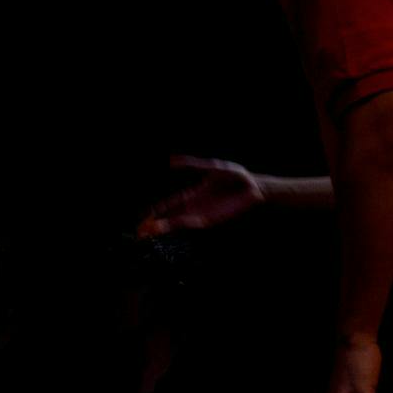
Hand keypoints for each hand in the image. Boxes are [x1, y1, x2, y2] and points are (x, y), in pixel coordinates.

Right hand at [136, 156, 264, 236]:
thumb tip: (171, 160)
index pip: (169, 205)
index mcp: (192, 195)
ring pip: (175, 223)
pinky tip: (163, 227)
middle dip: (153, 224)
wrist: (254, 186)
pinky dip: (174, 225)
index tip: (144, 217)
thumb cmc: (235, 176)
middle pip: (168, 217)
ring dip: (160, 228)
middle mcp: (194, 207)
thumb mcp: (211, 167)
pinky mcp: (209, 219)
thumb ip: (191, 165)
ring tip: (145, 233)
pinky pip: (187, 223)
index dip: (156, 211)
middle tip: (139, 231)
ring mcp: (201, 214)